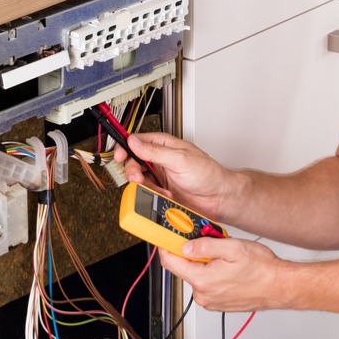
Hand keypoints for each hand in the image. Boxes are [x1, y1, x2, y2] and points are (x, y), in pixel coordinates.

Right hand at [117, 132, 235, 220]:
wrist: (219, 198)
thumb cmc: (208, 174)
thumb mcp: (180, 159)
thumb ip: (155, 151)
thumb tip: (134, 142)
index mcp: (164, 145)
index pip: (137, 141)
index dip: (125, 147)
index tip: (119, 156)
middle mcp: (160, 159)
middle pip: (134, 161)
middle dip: (132, 170)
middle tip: (137, 177)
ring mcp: (161, 176)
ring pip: (139, 179)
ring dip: (143, 185)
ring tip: (155, 188)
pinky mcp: (162, 191)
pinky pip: (147, 193)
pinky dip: (152, 195)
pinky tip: (163, 195)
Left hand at [159, 236, 286, 312]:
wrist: (280, 286)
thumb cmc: (262, 269)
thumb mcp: (232, 247)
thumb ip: (205, 246)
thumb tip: (186, 246)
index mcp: (203, 280)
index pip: (170, 262)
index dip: (166, 246)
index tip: (166, 236)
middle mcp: (203, 294)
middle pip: (184, 268)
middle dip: (194, 253)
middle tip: (211, 242)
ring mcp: (211, 301)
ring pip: (197, 275)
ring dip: (205, 264)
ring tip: (226, 257)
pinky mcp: (218, 304)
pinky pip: (207, 285)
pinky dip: (213, 274)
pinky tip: (229, 268)